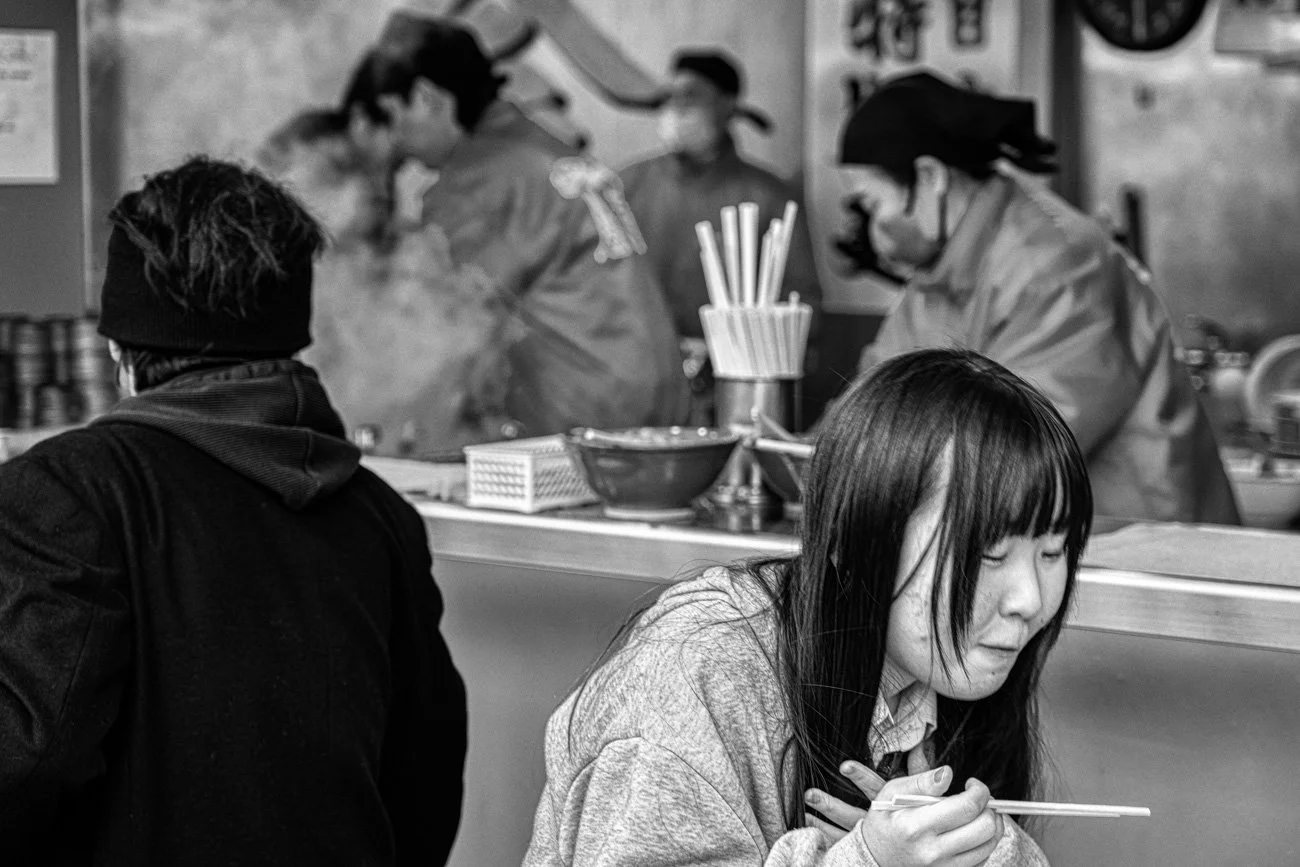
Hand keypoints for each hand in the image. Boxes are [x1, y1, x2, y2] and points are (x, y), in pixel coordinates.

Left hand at [803, 745, 929, 843]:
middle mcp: (882, 825)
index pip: (876, 788)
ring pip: (846, 833)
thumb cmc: (932, 818)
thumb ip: (922, 771)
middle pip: (853, 815)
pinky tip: (814, 835)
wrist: (936, 848)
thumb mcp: (930, 794)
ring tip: (806, 816)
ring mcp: (876, 839)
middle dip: (831, 805)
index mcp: (895, 807)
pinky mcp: (873, 851)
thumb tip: (920, 746)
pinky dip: (831, 840)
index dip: (861, 777)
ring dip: (825, 824)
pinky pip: (848, 847)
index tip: (845, 765)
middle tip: (810, 794)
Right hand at [863, 771, 1003, 866]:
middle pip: (985, 828)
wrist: (875, 857)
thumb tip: (947, 773)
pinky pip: (982, 858)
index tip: (972, 784)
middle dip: (990, 808)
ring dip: (992, 824)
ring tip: (979, 813)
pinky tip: (971, 831)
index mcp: (916, 826)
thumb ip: (921, 781)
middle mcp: (932, 852)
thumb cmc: (885, 821)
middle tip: (979, 798)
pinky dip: (983, 842)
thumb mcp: (892, 793)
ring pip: (988, 845)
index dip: (979, 791)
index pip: (967, 807)